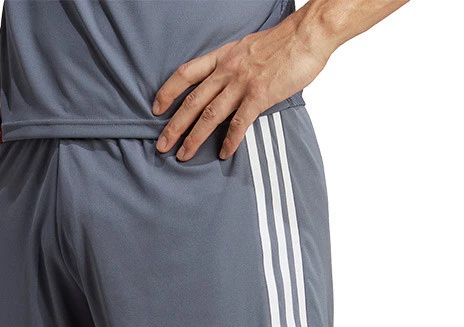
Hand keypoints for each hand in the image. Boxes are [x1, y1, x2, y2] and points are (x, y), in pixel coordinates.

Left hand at [152, 14, 328, 161]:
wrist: (307, 35)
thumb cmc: (282, 42)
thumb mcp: (248, 48)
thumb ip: (234, 67)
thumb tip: (226, 85)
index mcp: (223, 57)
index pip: (187, 73)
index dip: (168, 91)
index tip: (157, 107)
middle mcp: (228, 70)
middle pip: (193, 101)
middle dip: (174, 125)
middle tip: (161, 145)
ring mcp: (242, 83)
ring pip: (210, 115)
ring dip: (194, 137)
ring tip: (183, 155)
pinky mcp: (260, 95)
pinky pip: (239, 123)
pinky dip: (230, 140)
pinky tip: (223, 153)